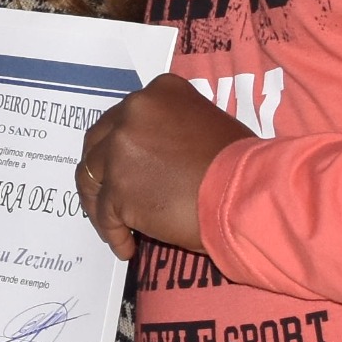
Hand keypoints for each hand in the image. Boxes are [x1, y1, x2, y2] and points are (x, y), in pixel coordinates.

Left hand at [75, 75, 245, 258]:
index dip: (119, 145)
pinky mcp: (118, 189)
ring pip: (91, 178)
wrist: (249, 193)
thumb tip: (157, 157)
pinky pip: (105, 215)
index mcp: (159, 93)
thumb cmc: (242, 165)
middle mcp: (134, 113)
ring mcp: (121, 150)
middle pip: (97, 143)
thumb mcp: (208, 126)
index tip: (122, 165)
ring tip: (114, 226)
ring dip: (99, 204)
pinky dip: (113, 233)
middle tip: (105, 194)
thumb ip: (173, 132)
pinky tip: (127, 248)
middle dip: (100, 171)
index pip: (123, 118)